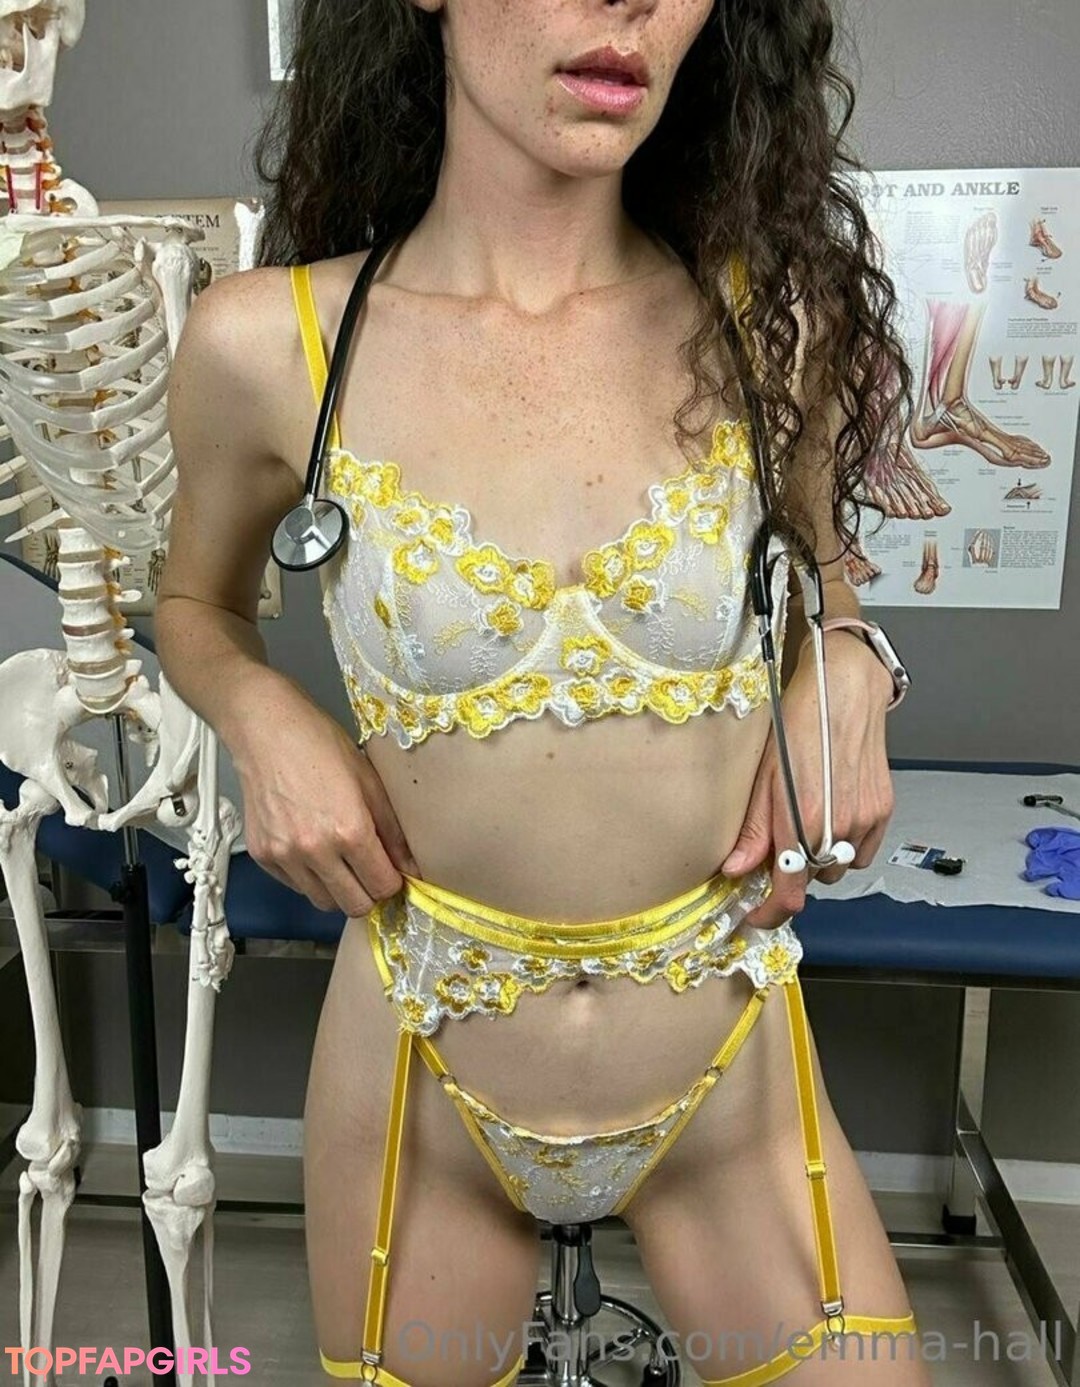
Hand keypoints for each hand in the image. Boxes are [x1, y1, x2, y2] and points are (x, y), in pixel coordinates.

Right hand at [231, 686, 419, 916]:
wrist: (265, 729)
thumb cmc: (319, 745)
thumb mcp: (369, 781)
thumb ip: (392, 830)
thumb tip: (410, 865)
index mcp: (349, 830)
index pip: (382, 887)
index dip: (393, 882)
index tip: (392, 872)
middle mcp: (315, 850)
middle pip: (354, 905)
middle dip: (368, 893)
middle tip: (370, 872)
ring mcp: (284, 856)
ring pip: (323, 902)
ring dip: (338, 889)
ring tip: (341, 860)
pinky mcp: (262, 856)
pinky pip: (295, 886)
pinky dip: (309, 878)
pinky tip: (313, 848)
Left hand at [718, 632, 894, 928]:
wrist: (843, 690)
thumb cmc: (798, 724)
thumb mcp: (762, 776)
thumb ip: (752, 830)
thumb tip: (735, 870)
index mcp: (801, 820)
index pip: (789, 894)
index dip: (769, 914)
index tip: (754, 915)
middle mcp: (838, 826)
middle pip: (812, 882)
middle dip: (792, 873)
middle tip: (776, 847)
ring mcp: (865, 819)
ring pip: (838, 868)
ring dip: (819, 858)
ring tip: (806, 822)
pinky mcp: (883, 809)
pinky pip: (863, 851)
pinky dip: (846, 845)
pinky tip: (832, 817)